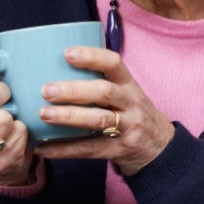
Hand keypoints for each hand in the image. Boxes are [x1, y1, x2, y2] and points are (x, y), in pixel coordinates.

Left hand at [31, 44, 176, 175]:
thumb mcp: (125, 93)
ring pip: (98, 119)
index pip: (114, 63)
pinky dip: (64, 149)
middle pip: (104, 92)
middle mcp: (131, 103)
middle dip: (73, 90)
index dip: (92, 56)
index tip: (67, 53)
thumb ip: (98, 81)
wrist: (160, 148)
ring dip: (68, 117)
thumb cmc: (131, 113)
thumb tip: (50, 68)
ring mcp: (128, 127)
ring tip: (43, 115)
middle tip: (46, 90)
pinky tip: (43, 148)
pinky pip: (89, 149)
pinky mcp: (119, 150)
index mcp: (128, 84)